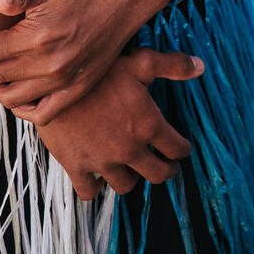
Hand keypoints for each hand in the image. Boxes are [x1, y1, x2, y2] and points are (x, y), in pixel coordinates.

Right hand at [33, 48, 203, 199]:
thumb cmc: (99, 68)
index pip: (176, 149)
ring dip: (131, 177)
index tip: (181, 148)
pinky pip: (89, 192)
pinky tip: (97, 177)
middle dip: (165, 170)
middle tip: (164, 164)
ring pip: (126, 186)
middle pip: (157, 175)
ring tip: (130, 167)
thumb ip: (172, 65)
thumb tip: (201, 66)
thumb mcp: (139, 60)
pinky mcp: (77, 167)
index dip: (182, 149)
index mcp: (148, 125)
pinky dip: (95, 188)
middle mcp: (129, 149)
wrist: (52, 81)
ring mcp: (103, 161)